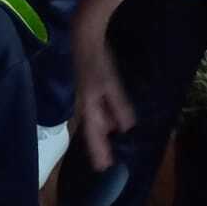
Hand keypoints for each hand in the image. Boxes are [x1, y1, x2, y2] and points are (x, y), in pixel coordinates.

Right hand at [73, 13, 134, 171]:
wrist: (83, 36)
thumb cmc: (97, 60)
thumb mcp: (111, 84)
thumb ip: (117, 105)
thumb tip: (123, 128)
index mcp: (88, 105)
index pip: (93, 134)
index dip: (98, 151)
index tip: (103, 169)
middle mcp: (84, 104)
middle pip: (91, 130)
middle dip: (97, 147)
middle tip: (104, 163)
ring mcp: (84, 96)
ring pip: (92, 121)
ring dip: (99, 135)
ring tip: (106, 148)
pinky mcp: (87, 89)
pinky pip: (94, 111)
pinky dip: (101, 121)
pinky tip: (108, 122)